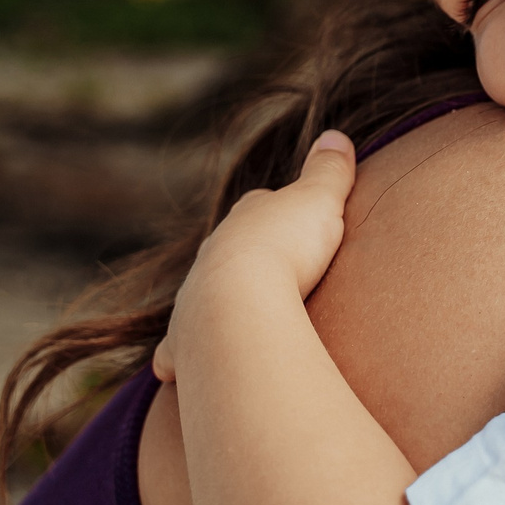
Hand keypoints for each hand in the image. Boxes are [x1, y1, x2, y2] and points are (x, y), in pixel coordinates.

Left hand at [155, 132, 357, 382]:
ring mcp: (194, 297)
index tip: (291, 223)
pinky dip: (173, 356)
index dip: (276, 214)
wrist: (240, 301)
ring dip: (210, 302)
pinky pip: (175, 349)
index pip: (259, 208)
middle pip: (226, 249)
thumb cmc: (286, 249)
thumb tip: (336, 135)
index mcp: (245, 220)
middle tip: (264, 271)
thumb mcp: (319, 200)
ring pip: (198, 295)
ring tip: (226, 317)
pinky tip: (168, 370)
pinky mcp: (186, 341)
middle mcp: (212, 254)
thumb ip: (329, 170)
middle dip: (242, 257)